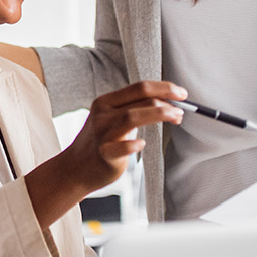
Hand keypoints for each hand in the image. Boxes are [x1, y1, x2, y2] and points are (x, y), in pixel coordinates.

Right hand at [25, 81, 185, 227]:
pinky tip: (142, 144)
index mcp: (106, 101)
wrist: (74, 169)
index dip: (164, 87)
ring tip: (175, 118)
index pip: (139, 87)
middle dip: (166, 100)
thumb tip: (166, 103)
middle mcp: (103, 113)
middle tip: (182, 108)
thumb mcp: (111, 119)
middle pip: (140, 98)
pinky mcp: (103, 153)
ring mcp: (102, 133)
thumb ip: (133, 110)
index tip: (181, 93)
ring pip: (132, 117)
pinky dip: (133, 144)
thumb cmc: (99, 143)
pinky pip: (120, 147)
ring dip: (159, 114)